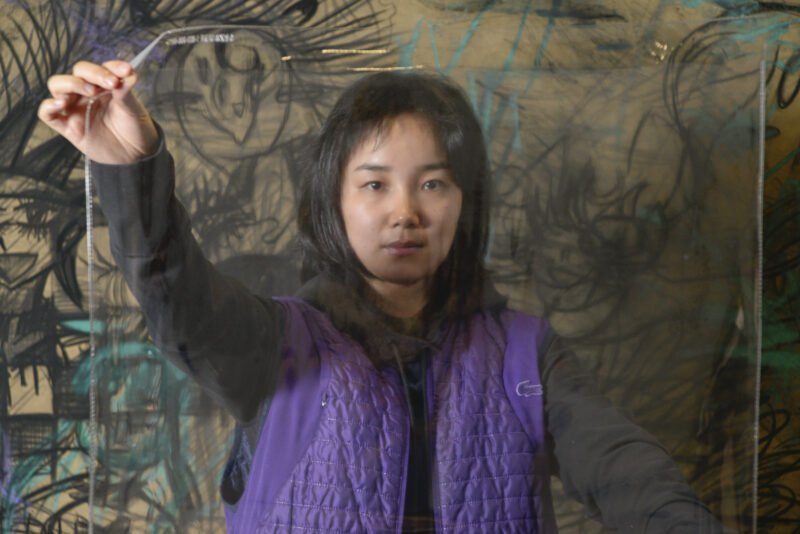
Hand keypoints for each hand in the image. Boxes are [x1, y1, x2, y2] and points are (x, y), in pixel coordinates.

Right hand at [38, 60, 158, 164]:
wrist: (136, 154)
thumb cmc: (135, 128)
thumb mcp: (134, 110)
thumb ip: (127, 93)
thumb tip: (129, 75)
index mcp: (104, 86)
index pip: (100, 68)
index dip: (111, 67)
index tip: (127, 71)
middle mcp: (87, 94)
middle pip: (78, 72)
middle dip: (93, 74)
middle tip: (112, 83)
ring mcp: (76, 109)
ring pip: (58, 86)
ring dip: (71, 84)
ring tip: (91, 92)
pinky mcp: (70, 127)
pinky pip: (48, 114)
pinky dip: (49, 106)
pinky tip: (61, 103)